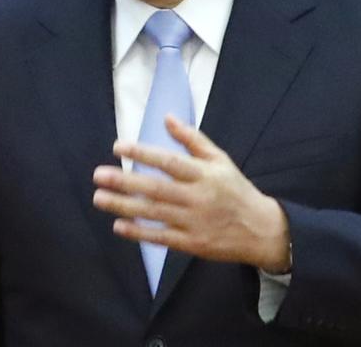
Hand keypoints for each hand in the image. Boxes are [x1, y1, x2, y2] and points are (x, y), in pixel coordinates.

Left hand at [91, 115, 290, 272]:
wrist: (262, 230)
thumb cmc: (235, 190)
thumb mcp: (220, 160)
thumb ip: (192, 139)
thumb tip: (167, 117)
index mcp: (204, 174)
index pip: (169, 161)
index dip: (143, 153)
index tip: (118, 147)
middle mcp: (198, 198)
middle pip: (157, 189)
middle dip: (125, 181)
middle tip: (98, 175)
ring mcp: (194, 222)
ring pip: (154, 213)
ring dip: (124, 206)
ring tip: (99, 198)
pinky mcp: (192, 244)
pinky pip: (162, 237)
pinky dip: (139, 233)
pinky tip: (118, 226)